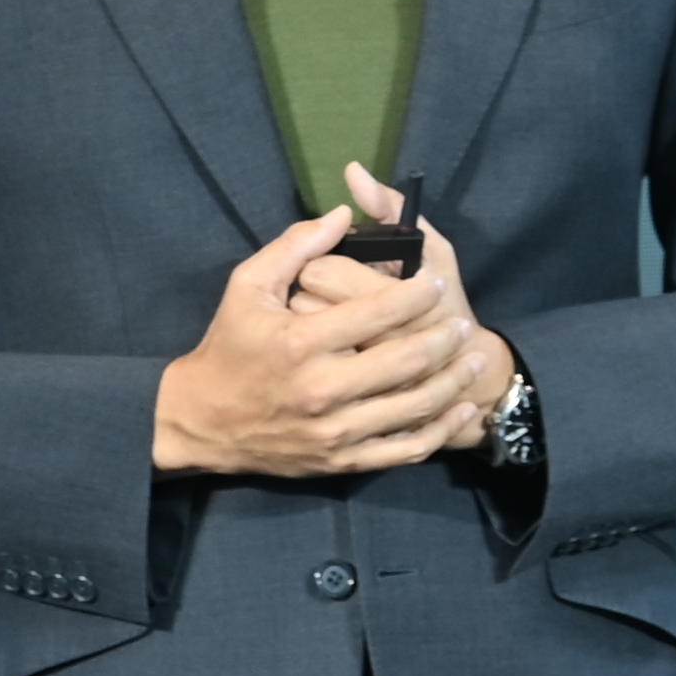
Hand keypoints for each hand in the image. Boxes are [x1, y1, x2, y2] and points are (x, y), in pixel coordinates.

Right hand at [150, 170, 513, 477]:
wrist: (201, 422)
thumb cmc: (228, 346)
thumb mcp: (248, 286)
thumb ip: (296, 245)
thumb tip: (345, 213)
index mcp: (301, 343)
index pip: (376, 313)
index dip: (416, 294)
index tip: (436, 282)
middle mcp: (322, 390)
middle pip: (404, 362)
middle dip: (443, 339)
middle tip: (463, 323)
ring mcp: (334, 431)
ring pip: (412, 408)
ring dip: (452, 383)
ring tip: (474, 359)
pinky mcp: (340, 462)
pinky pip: (403, 451)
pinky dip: (439, 432)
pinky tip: (459, 410)